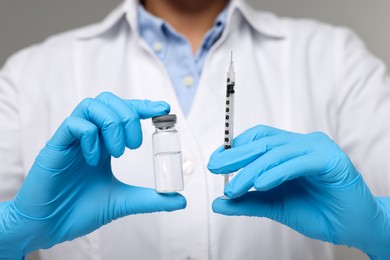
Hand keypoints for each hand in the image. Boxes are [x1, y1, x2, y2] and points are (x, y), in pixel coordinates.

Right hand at [0, 92, 185, 258]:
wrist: (50, 227)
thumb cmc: (81, 210)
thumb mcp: (123, 201)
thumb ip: (150, 198)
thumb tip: (180, 200)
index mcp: (104, 143)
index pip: (124, 113)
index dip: (144, 106)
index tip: (164, 108)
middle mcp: (89, 136)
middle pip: (109, 101)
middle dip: (129, 115)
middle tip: (135, 144)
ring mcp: (72, 139)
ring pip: (92, 105)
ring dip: (112, 123)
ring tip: (119, 151)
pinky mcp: (55, 147)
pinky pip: (74, 124)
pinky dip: (90, 136)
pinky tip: (94, 159)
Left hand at [208, 125, 389, 258]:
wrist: (354, 228)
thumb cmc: (318, 213)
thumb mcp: (274, 206)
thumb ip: (248, 202)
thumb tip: (218, 202)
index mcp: (291, 150)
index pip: (258, 139)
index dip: (235, 147)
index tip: (216, 162)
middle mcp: (303, 144)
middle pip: (263, 143)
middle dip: (236, 156)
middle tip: (216, 167)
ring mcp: (318, 149)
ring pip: (276, 152)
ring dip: (252, 170)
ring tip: (235, 187)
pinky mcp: (331, 160)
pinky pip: (298, 162)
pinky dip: (277, 172)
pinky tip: (261, 185)